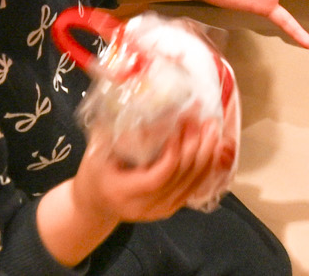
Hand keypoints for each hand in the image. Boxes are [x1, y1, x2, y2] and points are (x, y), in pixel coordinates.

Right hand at [40, 118, 226, 262]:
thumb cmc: (94, 172)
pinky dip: (207, 166)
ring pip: (192, 183)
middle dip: (196, 146)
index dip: (175, 151)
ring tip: (212, 127)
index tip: (180, 125)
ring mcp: (160, 210)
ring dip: (206, 153)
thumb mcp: (97, 152)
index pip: (160, 175)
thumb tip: (139, 97)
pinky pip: (195, 187)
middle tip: (202, 119)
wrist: (94, 204)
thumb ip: (117, 131)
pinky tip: (214, 145)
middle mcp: (145, 207)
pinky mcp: (171, 208)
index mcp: (123, 192)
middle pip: (181, 177)